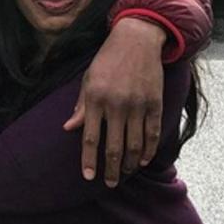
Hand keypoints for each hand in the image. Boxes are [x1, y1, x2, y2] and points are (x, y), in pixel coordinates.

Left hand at [63, 18, 165, 186]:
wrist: (137, 39)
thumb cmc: (107, 60)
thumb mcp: (88, 79)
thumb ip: (81, 106)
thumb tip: (69, 128)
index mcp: (96, 98)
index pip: (90, 138)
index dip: (89, 160)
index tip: (88, 176)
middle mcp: (117, 104)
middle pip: (114, 147)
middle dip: (112, 170)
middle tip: (110, 183)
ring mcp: (138, 105)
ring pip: (136, 145)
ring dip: (131, 164)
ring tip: (126, 173)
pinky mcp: (155, 103)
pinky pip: (153, 133)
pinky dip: (149, 150)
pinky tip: (144, 160)